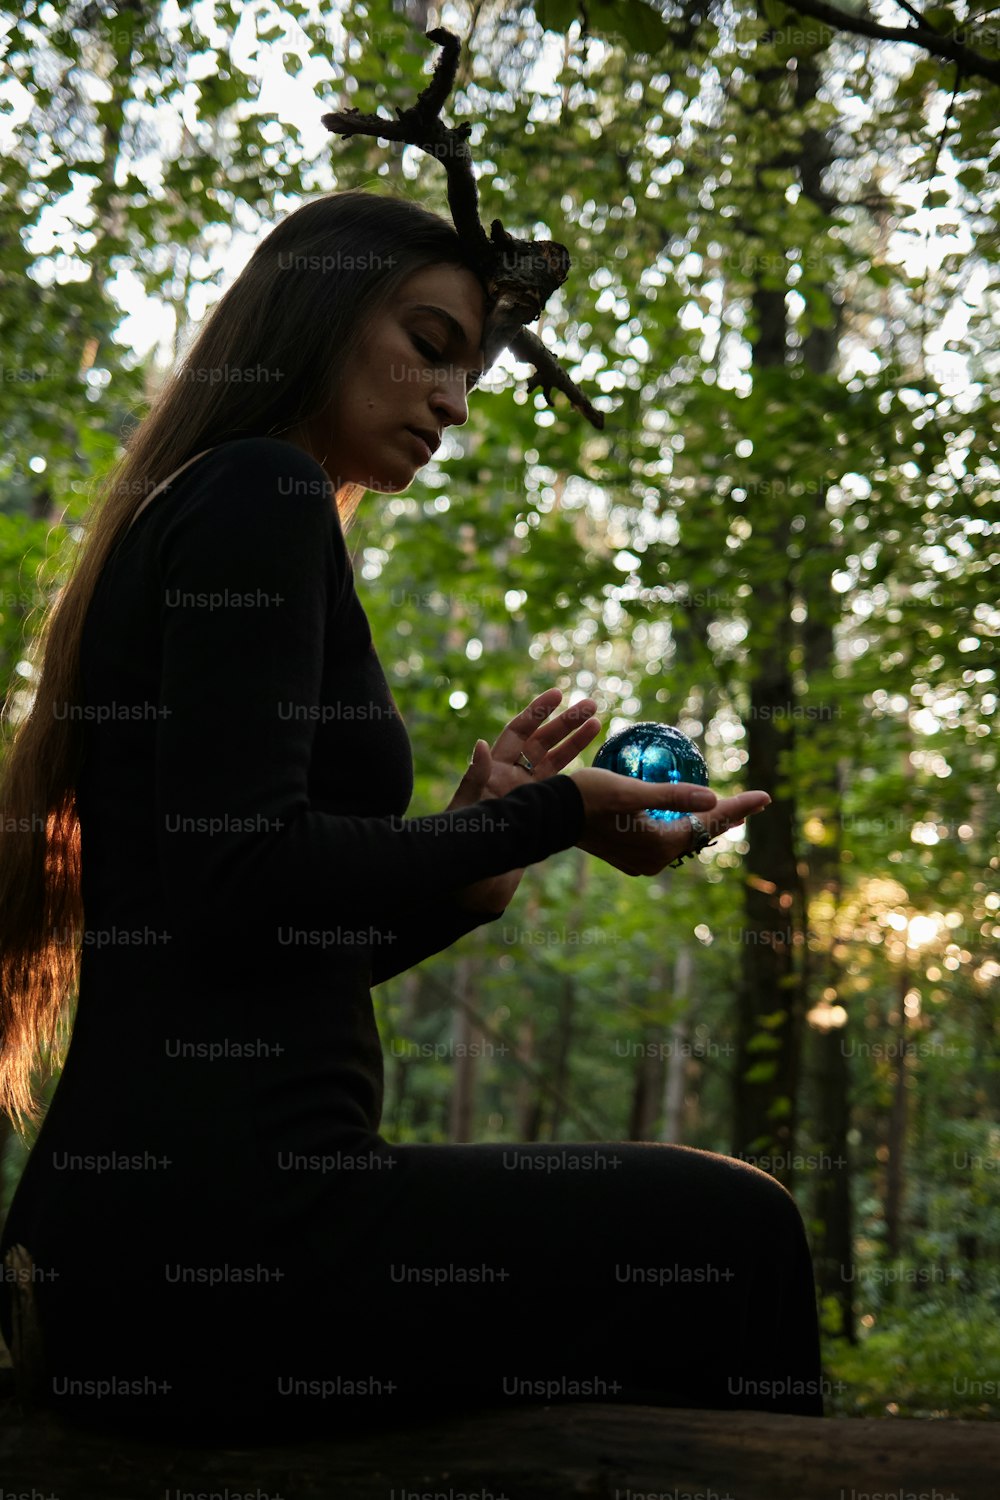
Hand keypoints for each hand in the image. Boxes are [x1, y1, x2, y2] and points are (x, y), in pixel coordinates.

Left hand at [444, 687, 600, 912]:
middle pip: (542, 742)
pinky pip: (562, 789)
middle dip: (566, 722)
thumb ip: (474, 780)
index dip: (537, 712)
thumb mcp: (466, 811)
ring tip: (598, 721)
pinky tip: (598, 764)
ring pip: (556, 762)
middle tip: (592, 705)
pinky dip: (579, 776)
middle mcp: (512, 780)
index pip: (517, 733)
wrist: (472, 886)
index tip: (558, 694)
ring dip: (576, 742)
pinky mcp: (541, 817)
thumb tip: (480, 745)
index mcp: (493, 772)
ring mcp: (529, 798)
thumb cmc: (463, 848)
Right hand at [569, 768, 770, 876]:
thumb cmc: (587, 797)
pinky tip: (688, 813)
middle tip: (754, 801)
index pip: (709, 824)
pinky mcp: (628, 852)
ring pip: (683, 838)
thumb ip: (672, 795)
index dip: (739, 809)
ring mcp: (640, 859)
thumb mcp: (631, 790)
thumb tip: (713, 798)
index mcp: (659, 846)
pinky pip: (666, 838)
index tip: (766, 796)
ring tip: (728, 808)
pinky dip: (682, 824)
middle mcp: (653, 860)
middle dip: (726, 818)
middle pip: (700, 835)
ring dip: (705, 822)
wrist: (548, 814)